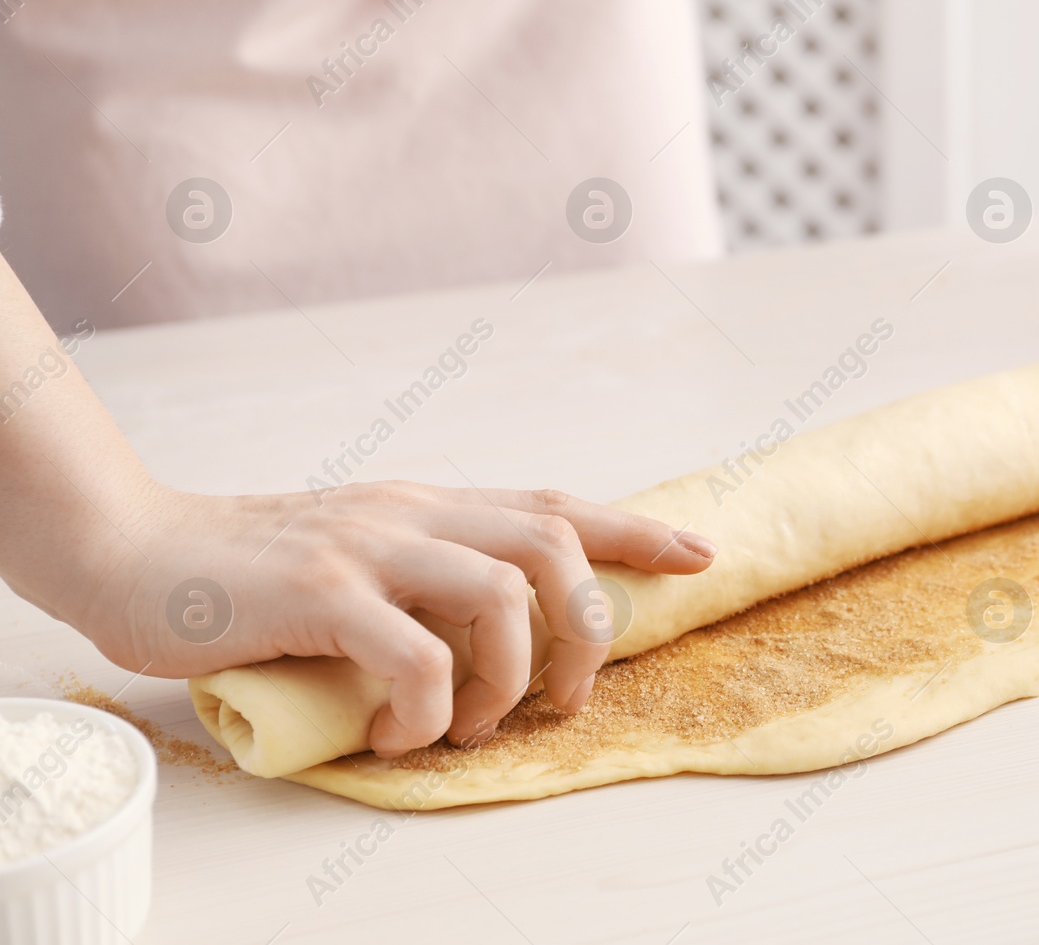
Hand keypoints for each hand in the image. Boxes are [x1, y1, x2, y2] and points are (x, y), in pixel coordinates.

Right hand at [51, 480, 714, 758]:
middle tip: (563, 698)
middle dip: (586, 626)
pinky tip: (402, 736)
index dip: (636, 529)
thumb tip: (503, 641)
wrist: (137, 553)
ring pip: (502, 593)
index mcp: (429, 508)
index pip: (555, 505)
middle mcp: (412, 515)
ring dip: (508, 678)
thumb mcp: (362, 560)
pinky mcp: (321, 592)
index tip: (700, 553)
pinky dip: (429, 710)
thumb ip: (427, 581)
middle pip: (551, 541)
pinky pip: (416, 656)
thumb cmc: (254, 577)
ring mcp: (369, 547)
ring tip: (469, 728)